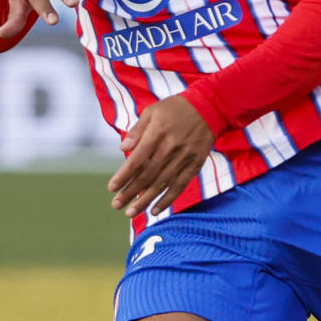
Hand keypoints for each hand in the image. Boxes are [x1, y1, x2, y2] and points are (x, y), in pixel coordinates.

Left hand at [108, 94, 216, 217]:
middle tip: (116, 205)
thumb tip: (122, 148)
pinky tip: (155, 210)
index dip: (123, 176)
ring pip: (162, 184)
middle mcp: (170, 148)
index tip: (111, 188)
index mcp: (157, 134)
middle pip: (147, 175)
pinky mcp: (195, 164)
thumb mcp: (152, 111)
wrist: (209, 107)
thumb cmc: (175, 109)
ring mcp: (184, 158)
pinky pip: (180, 186)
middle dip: (130, 192)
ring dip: (145, 200)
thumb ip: (137, 130)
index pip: (137, 160)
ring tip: (131, 212)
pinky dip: (168, 200)